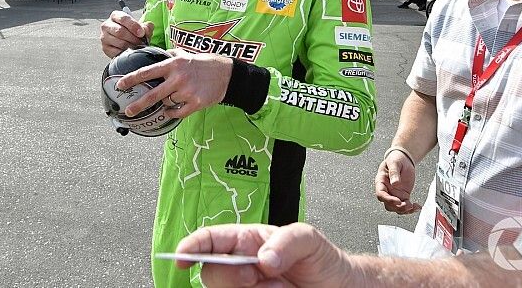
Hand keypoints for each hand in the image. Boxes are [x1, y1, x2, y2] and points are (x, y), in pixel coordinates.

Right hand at [99, 10, 153, 57]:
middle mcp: (107, 25)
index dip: (134, 26)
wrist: (126, 42)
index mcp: (116, 16)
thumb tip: (147, 28)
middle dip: (133, 38)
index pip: (123, 18)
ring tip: (137, 47)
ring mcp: (104, 37)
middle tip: (141, 42)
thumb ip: (146, 26)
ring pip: (119, 42)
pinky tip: (130, 51)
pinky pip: (115, 51)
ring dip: (131, 46)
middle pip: (120, 31)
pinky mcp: (105, 48)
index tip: (141, 33)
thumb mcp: (140, 27)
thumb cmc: (132, 32)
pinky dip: (125, 52)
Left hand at [116, 49, 232, 117]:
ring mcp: (187, 91)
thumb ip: (172, 55)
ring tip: (170, 100)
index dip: (132, 79)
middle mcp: (178, 78)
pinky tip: (172, 110)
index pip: (147, 72)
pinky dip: (172, 113)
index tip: (120, 85)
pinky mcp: (196, 103)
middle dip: (138, 104)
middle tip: (127, 111)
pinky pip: (178, 113)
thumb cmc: (206, 63)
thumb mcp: (187, 54)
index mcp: (173, 65)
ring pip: (167, 103)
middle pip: (153, 95)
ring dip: (165, 104)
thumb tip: (161, 53)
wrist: (227, 74)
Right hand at [174, 223, 354, 287]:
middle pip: (212, 275)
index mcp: (248, 242)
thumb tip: (264, 258)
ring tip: (281, 287)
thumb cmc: (321, 259)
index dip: (192, 246)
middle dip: (230, 276)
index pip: (211, 240)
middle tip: (255, 275)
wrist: (339, 286)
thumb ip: (288, 240)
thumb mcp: (309, 238)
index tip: (182, 255)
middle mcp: (242, 267)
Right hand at [374, 152, 421, 213]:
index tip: (397, 201)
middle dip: (397, 207)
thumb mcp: (394, 163)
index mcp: (381, 182)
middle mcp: (386, 190)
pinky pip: (405, 205)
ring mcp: (394, 194)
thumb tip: (395, 183)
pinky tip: (417, 207)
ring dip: (404, 210)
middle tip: (407, 205)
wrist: (404, 159)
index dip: (388, 199)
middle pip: (388, 204)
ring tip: (413, 207)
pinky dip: (411, 209)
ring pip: (396, 207)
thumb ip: (394, 172)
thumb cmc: (396, 159)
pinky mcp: (402, 196)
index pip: (381, 194)